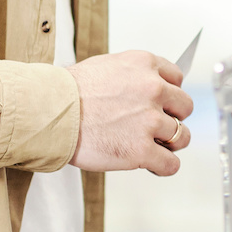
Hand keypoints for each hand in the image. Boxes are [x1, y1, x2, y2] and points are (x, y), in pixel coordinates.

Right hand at [66, 50, 193, 177]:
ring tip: (152, 146)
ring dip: (170, 143)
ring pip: (182, 136)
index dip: (169, 95)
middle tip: (155, 127)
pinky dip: (163, 166)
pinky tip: (152, 164)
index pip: (177, 79)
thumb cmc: (68, 92)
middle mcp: (153, 89)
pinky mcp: (141, 149)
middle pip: (185, 107)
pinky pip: (171, 164)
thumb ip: (134, 76)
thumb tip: (149, 87)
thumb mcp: (107, 66)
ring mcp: (149, 120)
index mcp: (145, 65)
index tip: (160, 105)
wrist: (47, 112)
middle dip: (172, 118)